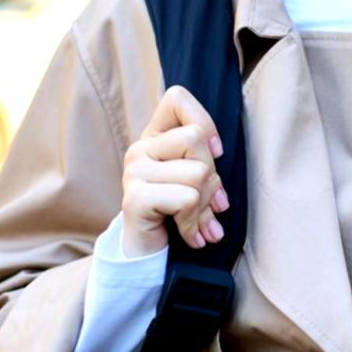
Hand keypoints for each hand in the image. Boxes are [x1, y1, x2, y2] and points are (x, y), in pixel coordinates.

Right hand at [120, 85, 229, 257]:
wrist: (147, 254)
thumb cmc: (176, 211)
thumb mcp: (193, 177)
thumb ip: (203, 155)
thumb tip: (217, 152)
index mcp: (154, 136)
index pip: (176, 98)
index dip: (204, 120)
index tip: (214, 152)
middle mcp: (140, 149)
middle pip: (196, 138)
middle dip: (213, 176)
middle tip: (208, 202)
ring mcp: (134, 173)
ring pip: (198, 173)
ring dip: (206, 205)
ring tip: (198, 222)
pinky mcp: (135, 198)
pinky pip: (187, 198)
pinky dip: (195, 222)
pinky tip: (190, 235)